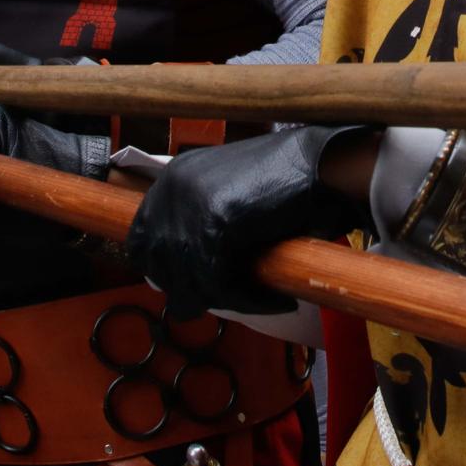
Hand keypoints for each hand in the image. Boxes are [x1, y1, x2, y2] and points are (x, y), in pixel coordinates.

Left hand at [125, 126, 372, 318]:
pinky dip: (247, 299)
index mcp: (172, 179)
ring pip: (189, 281)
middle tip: (238, 299)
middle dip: (194, 292)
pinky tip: (276, 298)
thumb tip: (183, 286)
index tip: (199, 291)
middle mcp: (172, 188)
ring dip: (228, 301)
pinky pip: (218, 281)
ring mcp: (189, 202)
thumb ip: (201, 228)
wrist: (325, 164)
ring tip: (267, 299)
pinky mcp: (214, 220)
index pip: (140, 242)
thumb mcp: (229, 199)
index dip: (168, 274)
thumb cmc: (289, 184)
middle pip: (159, 268)